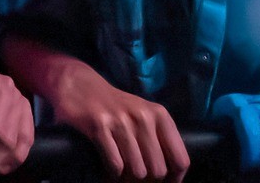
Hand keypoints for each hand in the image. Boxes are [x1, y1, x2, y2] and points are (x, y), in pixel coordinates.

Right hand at [49, 75, 189, 180]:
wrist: (79, 86)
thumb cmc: (116, 107)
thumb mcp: (144, 116)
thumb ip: (160, 141)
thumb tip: (169, 178)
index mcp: (159, 115)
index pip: (181, 160)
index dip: (174, 179)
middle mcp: (143, 117)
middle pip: (159, 170)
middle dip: (147, 180)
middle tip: (136, 178)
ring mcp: (121, 121)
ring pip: (138, 170)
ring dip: (128, 178)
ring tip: (122, 173)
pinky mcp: (99, 126)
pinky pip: (116, 165)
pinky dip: (112, 173)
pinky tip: (108, 166)